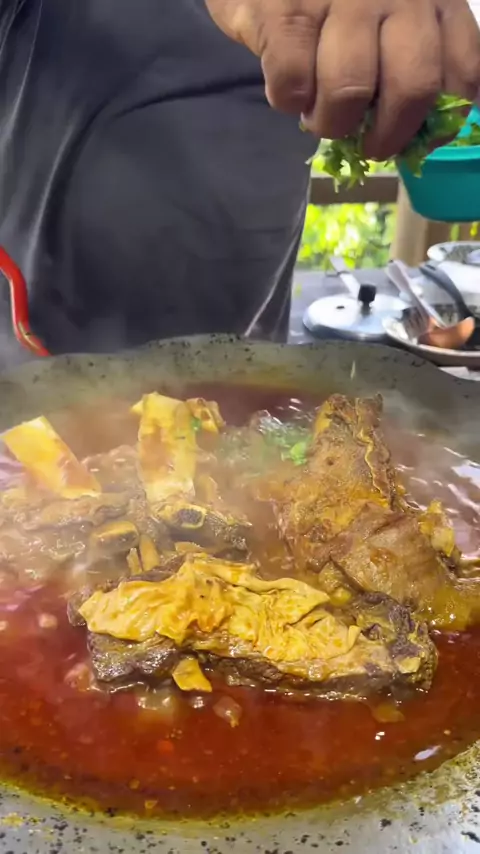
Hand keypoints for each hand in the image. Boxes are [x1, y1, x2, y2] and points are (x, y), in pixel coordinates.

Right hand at [205, 0, 479, 158]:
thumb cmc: (333, 2)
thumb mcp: (390, 19)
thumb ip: (415, 63)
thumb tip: (418, 131)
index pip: (462, 72)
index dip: (440, 124)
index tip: (412, 139)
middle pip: (413, 87)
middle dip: (386, 136)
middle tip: (366, 145)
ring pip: (350, 90)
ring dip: (330, 122)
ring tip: (317, 114)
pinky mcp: (289, 10)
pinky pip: (295, 81)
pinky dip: (289, 101)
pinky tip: (289, 91)